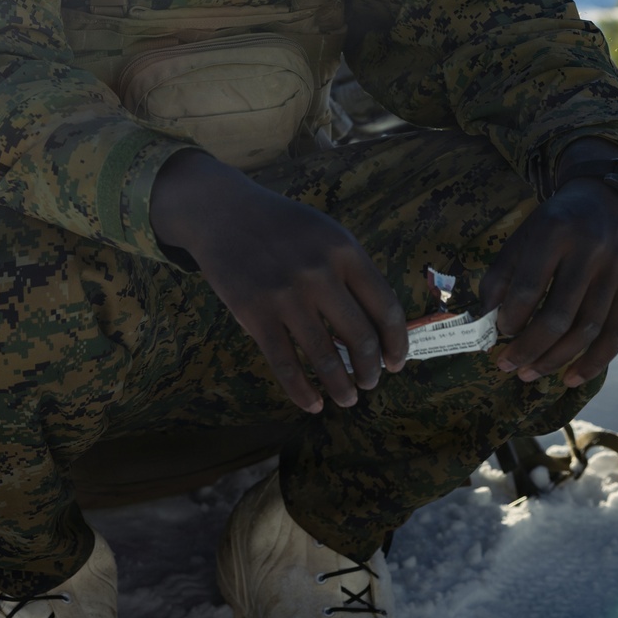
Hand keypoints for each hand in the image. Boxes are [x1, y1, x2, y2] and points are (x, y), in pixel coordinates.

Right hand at [150, 150, 407, 413]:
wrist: (221, 212)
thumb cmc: (281, 226)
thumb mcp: (326, 234)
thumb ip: (352, 272)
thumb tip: (380, 326)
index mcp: (345, 251)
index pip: (385, 308)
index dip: (396, 343)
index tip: (395, 363)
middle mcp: (319, 273)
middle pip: (360, 338)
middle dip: (370, 370)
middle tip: (370, 383)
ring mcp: (286, 295)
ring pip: (324, 357)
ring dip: (341, 388)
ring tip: (347, 399)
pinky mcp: (254, 313)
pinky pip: (285, 364)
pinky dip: (302, 391)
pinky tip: (312, 404)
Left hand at [480, 169, 617, 388]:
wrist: (607, 197)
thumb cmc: (555, 222)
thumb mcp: (522, 236)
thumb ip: (501, 275)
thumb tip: (485, 320)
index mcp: (554, 232)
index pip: (529, 287)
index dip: (511, 317)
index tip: (497, 333)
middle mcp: (589, 251)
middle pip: (558, 315)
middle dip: (528, 348)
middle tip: (506, 366)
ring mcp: (616, 270)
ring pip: (587, 330)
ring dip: (555, 360)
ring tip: (529, 374)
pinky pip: (617, 333)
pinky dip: (594, 362)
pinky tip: (571, 378)